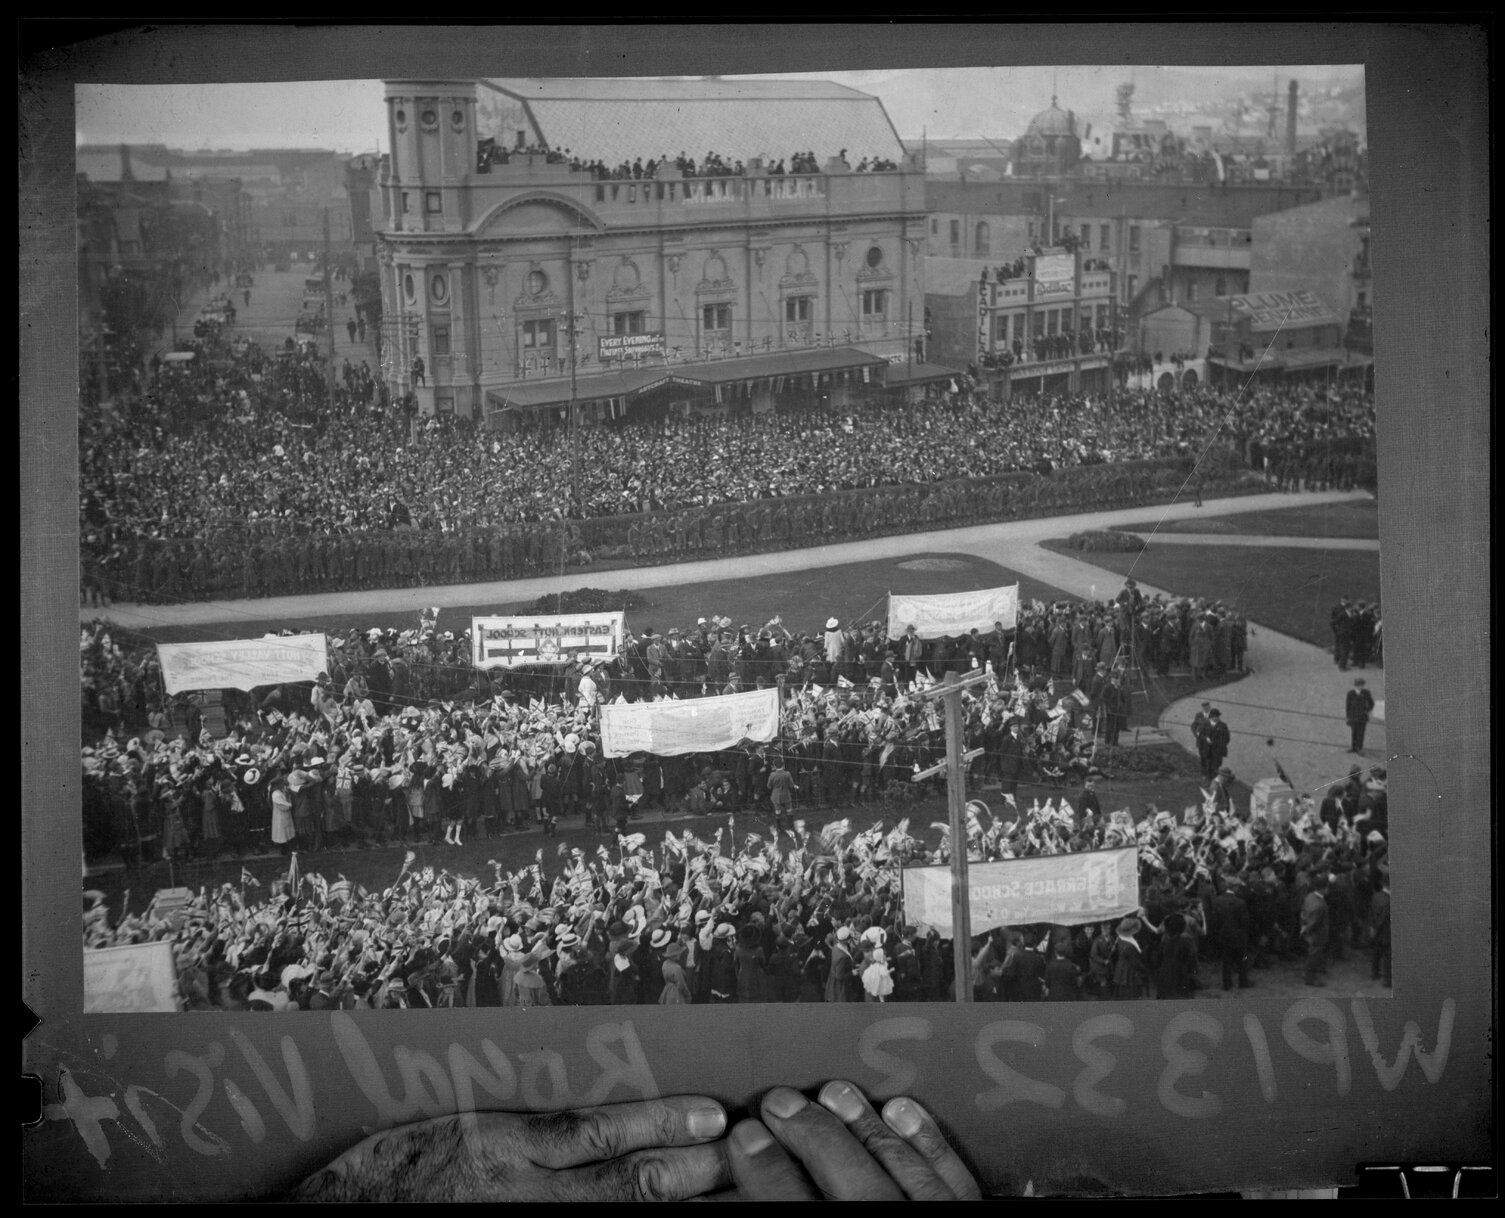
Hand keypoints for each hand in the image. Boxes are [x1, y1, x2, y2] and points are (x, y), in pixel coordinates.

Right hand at [287, 1096, 729, 1201]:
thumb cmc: (394, 1174)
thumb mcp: (462, 1129)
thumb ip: (531, 1132)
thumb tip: (602, 1126)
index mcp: (503, 1147)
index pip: (600, 1131)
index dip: (664, 1121)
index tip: (713, 1113)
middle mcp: (517, 1193)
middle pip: (623, 1182)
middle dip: (691, 1169)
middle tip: (742, 1152)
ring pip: (615, 1217)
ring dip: (675, 1202)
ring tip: (726, 1189)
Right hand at [718, 1082, 980, 1199]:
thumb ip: (788, 1214)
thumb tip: (752, 1178)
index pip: (798, 1211)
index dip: (766, 1173)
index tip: (742, 1136)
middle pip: (851, 1183)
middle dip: (811, 1135)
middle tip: (778, 1100)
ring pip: (902, 1170)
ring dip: (865, 1126)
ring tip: (833, 1092)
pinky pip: (954, 1179)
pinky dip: (929, 1143)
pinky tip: (903, 1111)